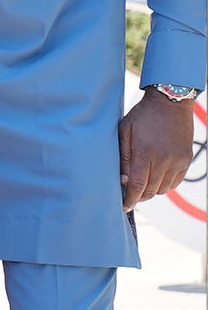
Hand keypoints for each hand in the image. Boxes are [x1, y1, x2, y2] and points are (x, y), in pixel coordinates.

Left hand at [118, 89, 195, 209]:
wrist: (170, 103)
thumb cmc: (142, 116)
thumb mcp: (125, 132)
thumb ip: (123, 158)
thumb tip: (123, 180)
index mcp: (146, 153)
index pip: (137, 186)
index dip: (129, 199)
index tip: (123, 206)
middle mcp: (164, 160)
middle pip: (150, 190)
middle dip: (138, 196)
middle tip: (129, 195)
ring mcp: (177, 161)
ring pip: (163, 188)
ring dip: (151, 190)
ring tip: (141, 183)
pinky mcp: (186, 160)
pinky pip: (175, 182)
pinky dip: (164, 184)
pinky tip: (155, 177)